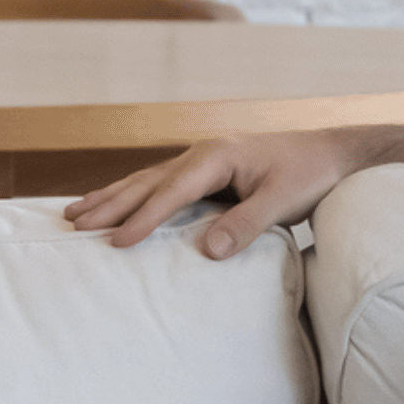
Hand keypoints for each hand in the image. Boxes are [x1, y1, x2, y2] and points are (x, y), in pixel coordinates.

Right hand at [64, 127, 367, 257]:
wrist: (329, 152)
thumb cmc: (308, 175)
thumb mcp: (283, 201)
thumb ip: (246, 224)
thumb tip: (208, 251)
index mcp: (216, 157)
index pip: (171, 192)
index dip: (143, 218)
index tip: (116, 241)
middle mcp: (201, 154)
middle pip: (146, 182)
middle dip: (109, 204)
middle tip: (73, 225)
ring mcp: (200, 160)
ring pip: (145, 181)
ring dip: (111, 197)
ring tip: (74, 214)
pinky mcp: (205, 171)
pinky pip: (159, 184)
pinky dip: (132, 195)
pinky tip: (114, 204)